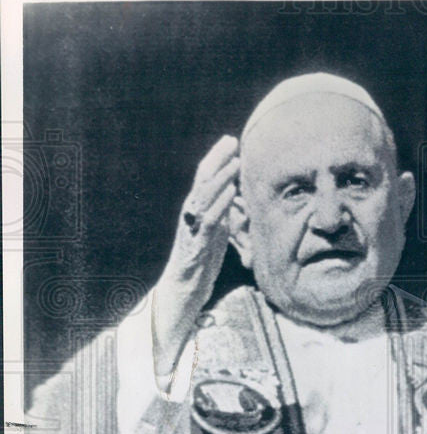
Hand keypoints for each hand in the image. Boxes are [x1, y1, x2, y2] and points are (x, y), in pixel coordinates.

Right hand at [152, 136, 239, 378]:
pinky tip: (231, 194)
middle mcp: (191, 216)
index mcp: (197, 211)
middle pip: (202, 182)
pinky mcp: (196, 247)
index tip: (232, 141)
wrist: (184, 293)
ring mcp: (192, 231)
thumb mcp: (216, 232)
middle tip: (232, 141)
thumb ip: (223, 213)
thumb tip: (236, 194)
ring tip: (235, 163)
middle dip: (217, 160)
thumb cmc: (202, 262)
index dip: (218, 159)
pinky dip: (220, 207)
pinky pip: (209, 224)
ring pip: (204, 199)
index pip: (206, 179)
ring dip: (220, 179)